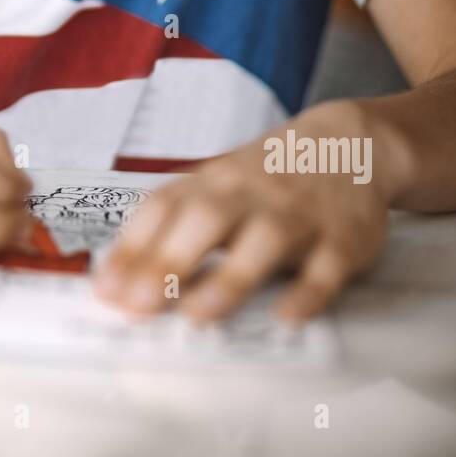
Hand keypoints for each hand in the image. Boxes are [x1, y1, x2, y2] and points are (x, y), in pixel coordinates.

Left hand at [94, 104, 389, 321]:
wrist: (350, 141)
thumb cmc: (268, 176)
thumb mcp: (216, 187)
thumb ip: (170, 227)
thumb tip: (116, 281)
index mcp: (213, 183)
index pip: (163, 209)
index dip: (132, 249)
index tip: (106, 289)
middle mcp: (251, 195)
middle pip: (207, 220)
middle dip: (170, 261)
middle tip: (137, 305)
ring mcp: (299, 214)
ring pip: (264, 241)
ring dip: (230, 277)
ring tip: (198, 315)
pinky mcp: (343, 239)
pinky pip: (327, 266)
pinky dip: (308, 291)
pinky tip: (288, 315)